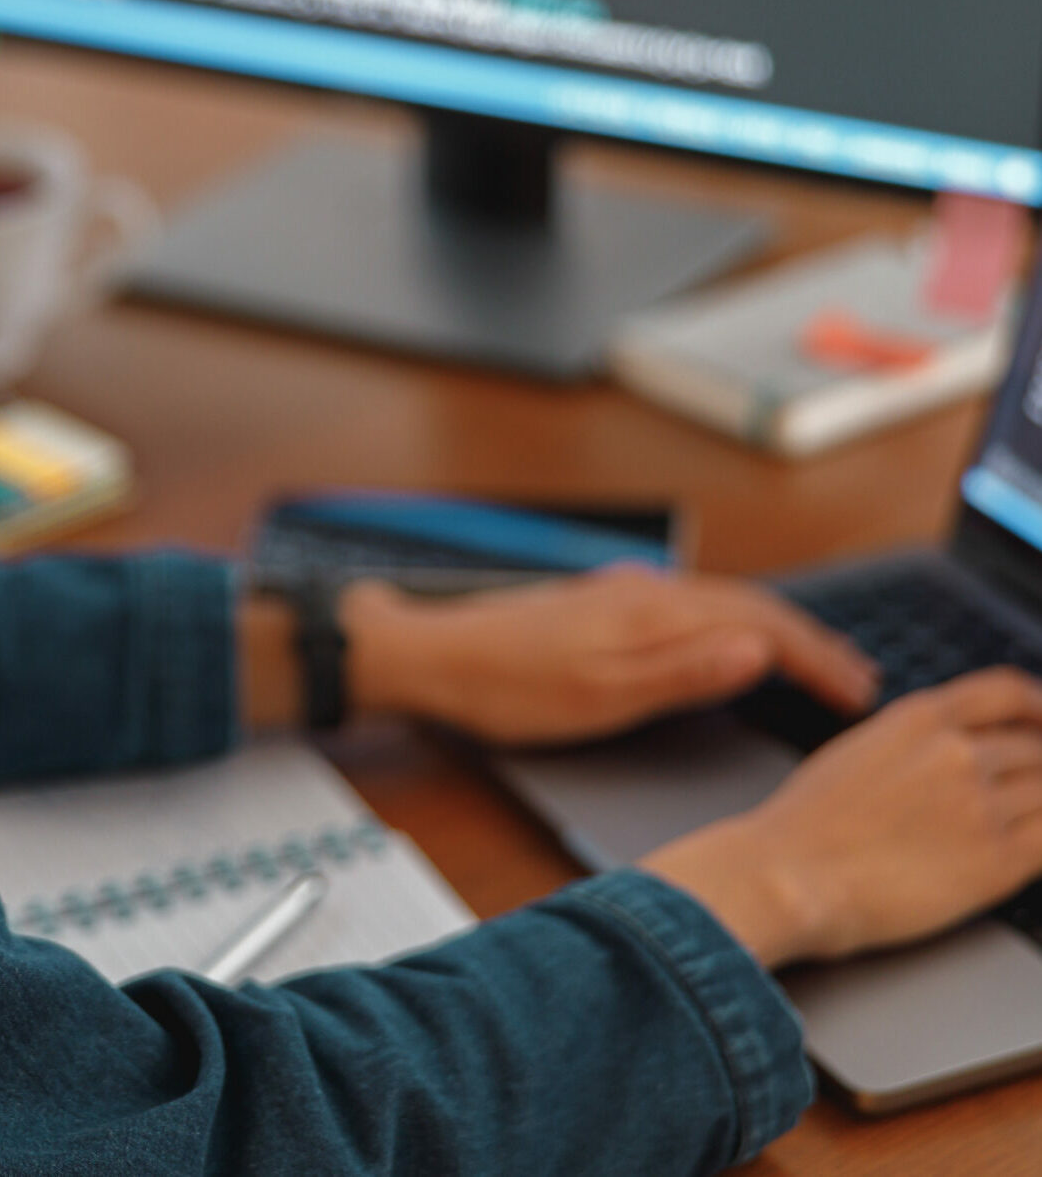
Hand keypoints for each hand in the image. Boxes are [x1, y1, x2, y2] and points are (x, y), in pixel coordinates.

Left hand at [342, 566, 877, 746]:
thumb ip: (681, 673)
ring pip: (719, 603)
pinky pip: (687, 608)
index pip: (762, 623)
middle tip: (855, 681)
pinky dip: (729, 627)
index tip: (859, 692)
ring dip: (772, 631)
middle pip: (748, 605)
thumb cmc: (505, 687)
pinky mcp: (600, 605)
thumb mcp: (599, 697)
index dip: (818, 658)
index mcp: (652, 610)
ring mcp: (619, 594)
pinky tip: (728, 645)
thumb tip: (758, 649)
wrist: (428, 656)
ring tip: (810, 664)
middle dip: (809, 641)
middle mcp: (642, 590)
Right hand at [643, 669, 1041, 967]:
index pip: (1006, 693)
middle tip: (1030, 789)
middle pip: (1035, 750)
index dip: (1039, 706)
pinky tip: (1032, 850)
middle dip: (1039, 769)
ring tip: (1022, 824)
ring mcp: (981, 805)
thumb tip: (952, 748)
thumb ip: (912, 741)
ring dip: (1041, 808)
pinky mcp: (997, 862)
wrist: (792, 873)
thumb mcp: (857, 750)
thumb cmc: (806, 823)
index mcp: (918, 718)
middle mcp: (957, 752)